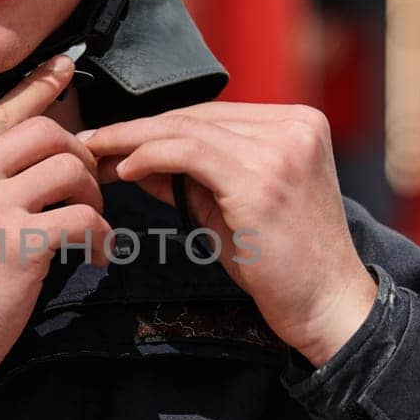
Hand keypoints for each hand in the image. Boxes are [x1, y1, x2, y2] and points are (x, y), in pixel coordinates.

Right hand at [0, 54, 110, 389]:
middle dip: (77, 154)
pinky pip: (83, 218)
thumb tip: (23, 150)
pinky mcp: (18, 242)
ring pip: (69, 168)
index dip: (38, 87)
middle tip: (86, 189)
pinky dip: (100, 236)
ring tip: (89, 226)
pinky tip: (93, 256)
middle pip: (43, 131)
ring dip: (93, 197)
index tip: (65, 70)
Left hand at [80, 103, 377, 365]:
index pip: (213, 114)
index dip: (159, 125)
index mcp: (298, 125)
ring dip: (133, 140)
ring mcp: (281, 149)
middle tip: (90, 142)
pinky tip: (125, 169)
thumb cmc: (283, 264)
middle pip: (198, 116)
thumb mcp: (233, 206)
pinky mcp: (262, 178)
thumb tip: (134, 159)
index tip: (114, 140)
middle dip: (137, 129)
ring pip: (188, 129)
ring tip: (96, 154)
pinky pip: (189, 152)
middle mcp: (295, 127)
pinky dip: (149, 156)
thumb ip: (191, 177)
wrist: (328, 305)